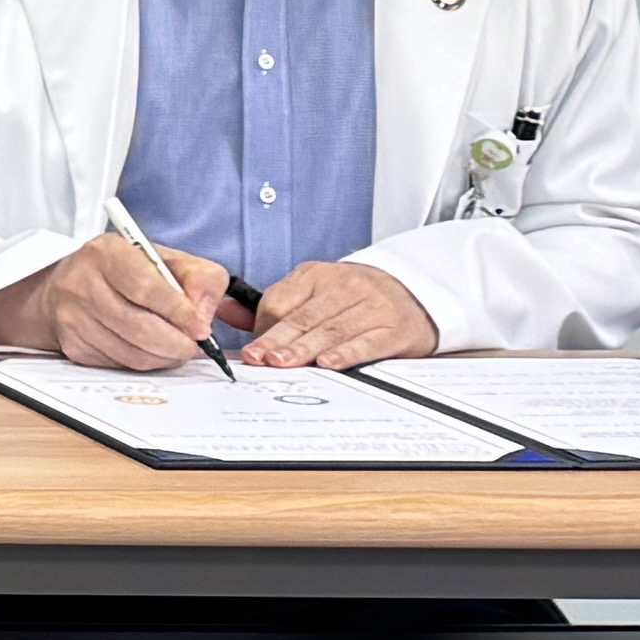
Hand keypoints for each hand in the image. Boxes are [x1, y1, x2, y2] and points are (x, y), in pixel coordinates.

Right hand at [0, 232, 239, 370]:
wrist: (68, 286)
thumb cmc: (125, 271)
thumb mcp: (166, 259)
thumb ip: (200, 278)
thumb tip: (203, 316)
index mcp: (106, 253)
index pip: (146, 288)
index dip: (179, 312)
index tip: (201, 327)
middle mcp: (81, 283)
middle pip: (139, 327)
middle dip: (177, 343)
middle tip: (194, 344)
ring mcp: (72, 318)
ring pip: (132, 353)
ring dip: (164, 357)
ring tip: (176, 347)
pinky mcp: (73, 347)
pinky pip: (120, 365)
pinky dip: (144, 363)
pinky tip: (150, 349)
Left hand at [239, 260, 438, 368]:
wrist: (416, 291)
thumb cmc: (355, 296)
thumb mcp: (314, 290)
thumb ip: (273, 305)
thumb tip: (224, 311)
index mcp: (316, 275)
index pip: (280, 301)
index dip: (263, 328)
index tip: (251, 351)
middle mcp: (343, 286)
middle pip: (302, 317)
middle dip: (276, 340)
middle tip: (257, 358)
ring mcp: (370, 306)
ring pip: (330, 331)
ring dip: (303, 349)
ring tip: (281, 364)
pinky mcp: (393, 328)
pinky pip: (366, 342)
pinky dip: (346, 353)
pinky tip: (328, 364)